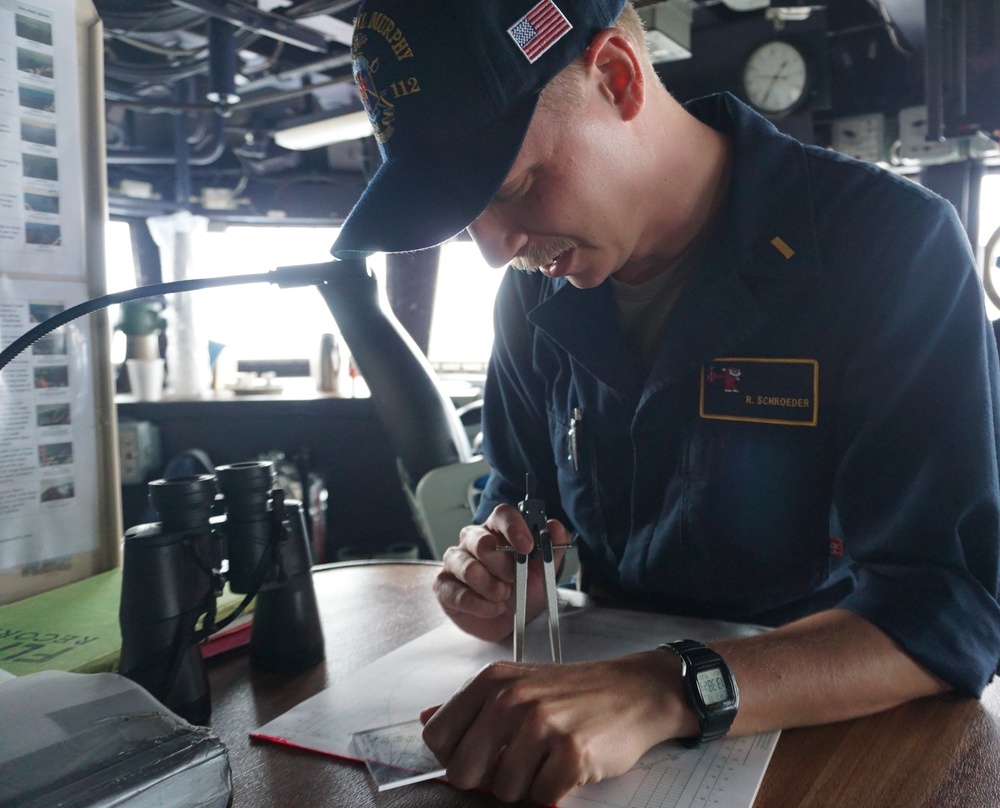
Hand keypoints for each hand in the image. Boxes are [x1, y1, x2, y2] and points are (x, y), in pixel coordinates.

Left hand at [420, 651, 694, 804]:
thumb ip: (470, 704)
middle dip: (488, 778)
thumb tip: (426, 719)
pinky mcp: (571, 752)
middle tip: (517, 762)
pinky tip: (568, 765)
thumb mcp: (517, 682)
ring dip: (526, 785)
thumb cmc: (575, 692)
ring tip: (547, 758)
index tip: (479, 755)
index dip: (455, 756)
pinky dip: (554, 791)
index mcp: (491, 681)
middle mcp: (511, 698)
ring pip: (502, 791)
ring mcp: (541, 724)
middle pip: (463, 772)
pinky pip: (541, 799)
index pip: (437, 737)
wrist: (633, 691)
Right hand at [432, 504, 571, 641]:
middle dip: (502, 565)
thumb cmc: (523, 590)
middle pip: (481, 541)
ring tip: (503, 596)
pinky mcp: (443, 585)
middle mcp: (473, 540)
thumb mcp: (544, 571)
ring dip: (492, 587)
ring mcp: (455, 561)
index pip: (501, 514)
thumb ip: (553, 548)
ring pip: (469, 568)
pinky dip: (481, 605)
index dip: (514, 527)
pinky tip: (493, 608)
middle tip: (513, 579)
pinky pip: (459, 593)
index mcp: (497, 530)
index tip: (527, 546)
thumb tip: (556, 528)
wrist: (509, 623)